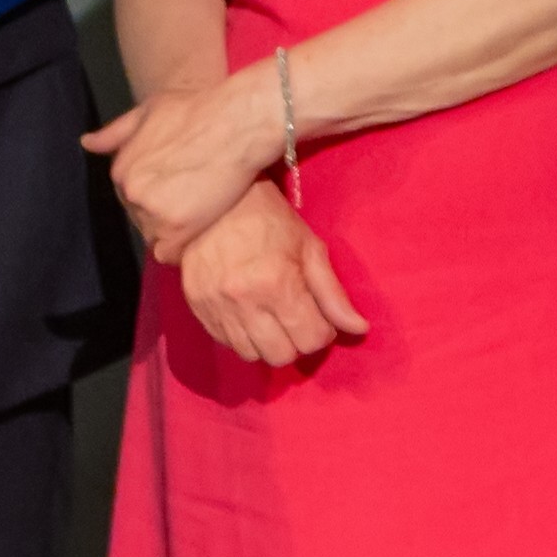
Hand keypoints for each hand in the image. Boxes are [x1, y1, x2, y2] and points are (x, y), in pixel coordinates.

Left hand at [82, 66, 284, 258]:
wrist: (236, 122)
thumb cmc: (196, 110)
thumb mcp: (148, 111)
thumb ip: (115, 133)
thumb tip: (86, 142)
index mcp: (121, 168)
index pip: (129, 195)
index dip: (152, 192)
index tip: (174, 187)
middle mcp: (131, 192)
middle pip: (139, 217)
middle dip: (159, 212)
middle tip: (189, 200)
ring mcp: (152, 211)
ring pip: (153, 236)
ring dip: (170, 231)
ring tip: (195, 214)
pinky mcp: (178, 228)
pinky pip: (168, 254)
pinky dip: (178, 251)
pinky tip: (194, 235)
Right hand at [171, 180, 368, 370]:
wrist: (213, 201)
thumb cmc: (269, 220)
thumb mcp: (309, 248)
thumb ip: (333, 294)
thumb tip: (359, 329)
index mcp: (278, 284)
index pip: (311, 340)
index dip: (322, 331)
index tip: (318, 315)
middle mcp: (245, 302)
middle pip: (281, 356)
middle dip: (296, 341)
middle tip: (296, 318)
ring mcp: (217, 308)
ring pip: (251, 356)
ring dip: (268, 343)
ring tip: (270, 318)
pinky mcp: (198, 309)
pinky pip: (226, 344)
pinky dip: (242, 337)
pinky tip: (248, 315)